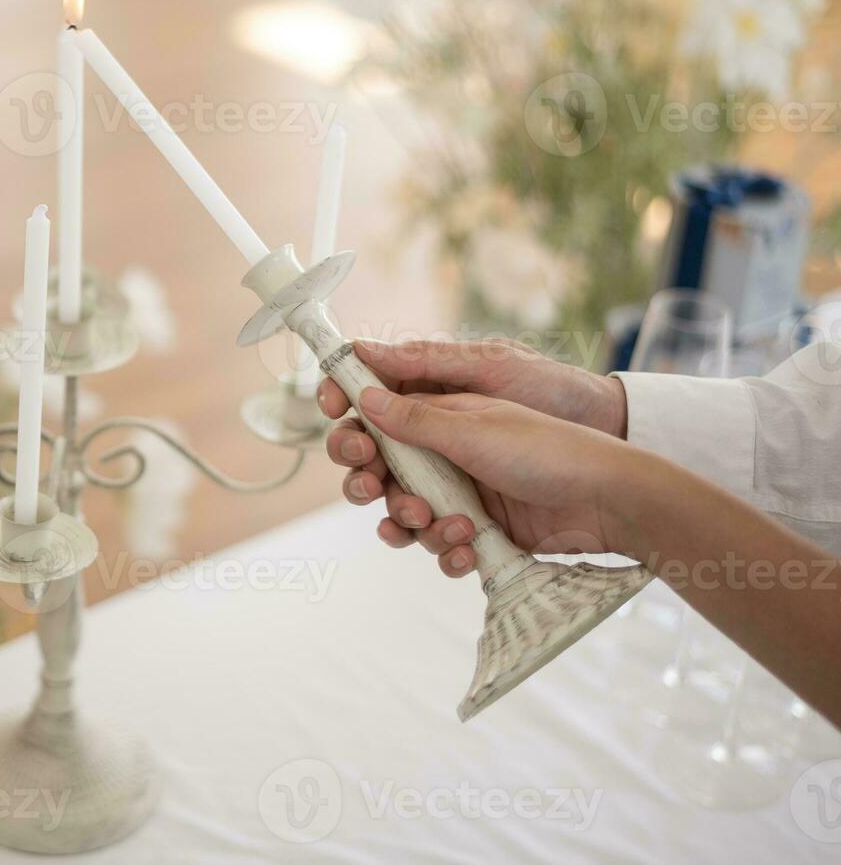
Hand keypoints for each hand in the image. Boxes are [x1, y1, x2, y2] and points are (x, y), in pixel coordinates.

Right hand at [319, 339, 628, 575]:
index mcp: (441, 410)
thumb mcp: (476, 425)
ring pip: (401, 509)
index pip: (377, 406)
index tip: (339, 423)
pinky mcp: (474, 528)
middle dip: (366, 477)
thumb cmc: (551, 447)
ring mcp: (457, 489)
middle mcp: (442, 448)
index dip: (350, 414)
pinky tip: (465, 549)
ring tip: (441, 523)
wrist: (609, 501)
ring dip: (409, 520)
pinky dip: (444, 550)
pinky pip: (436, 542)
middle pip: (377, 463)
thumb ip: (414, 417)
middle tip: (370, 484)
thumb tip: (363, 396)